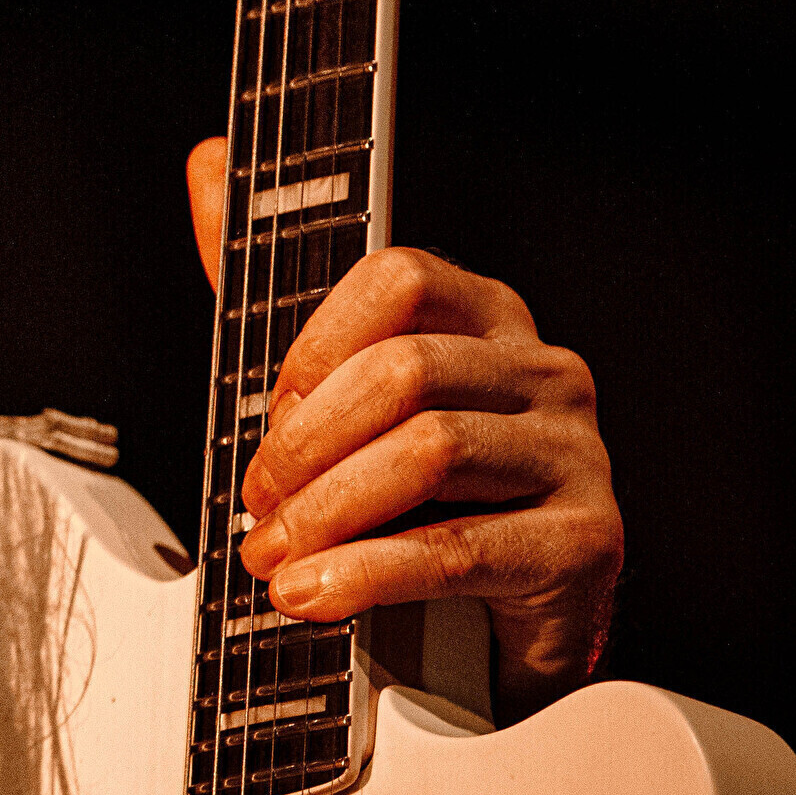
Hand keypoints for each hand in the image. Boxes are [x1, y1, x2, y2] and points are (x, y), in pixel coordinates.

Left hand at [184, 138, 622, 716]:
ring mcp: (577, 452)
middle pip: (403, 369)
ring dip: (324, 513)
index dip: (313, 349)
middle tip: (257, 507)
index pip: (398, 277)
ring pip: (427, 451)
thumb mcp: (328, 389)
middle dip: (303, 446)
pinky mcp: (588, 542)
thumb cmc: (410, 503)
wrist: (490, 633)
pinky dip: (366, 573)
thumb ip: (265, 284)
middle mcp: (544, 370)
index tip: (268, 416)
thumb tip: (207, 160)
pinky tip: (315, 592)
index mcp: (486, 317)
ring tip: (276, 558)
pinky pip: (458, 546)